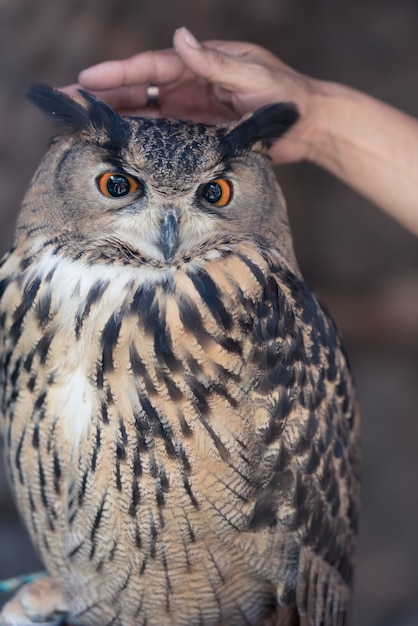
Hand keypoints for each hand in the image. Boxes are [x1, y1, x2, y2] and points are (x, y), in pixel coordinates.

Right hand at [72, 28, 322, 164]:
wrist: (308, 126)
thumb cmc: (285, 96)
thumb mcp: (252, 76)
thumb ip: (215, 63)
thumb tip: (179, 37)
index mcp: (201, 63)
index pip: (152, 66)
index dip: (120, 74)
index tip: (87, 80)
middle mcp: (192, 84)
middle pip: (140, 87)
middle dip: (105, 93)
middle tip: (68, 98)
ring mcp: (192, 109)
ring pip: (146, 112)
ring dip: (116, 116)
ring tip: (82, 121)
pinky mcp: (199, 133)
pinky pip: (164, 135)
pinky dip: (140, 137)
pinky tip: (118, 141)